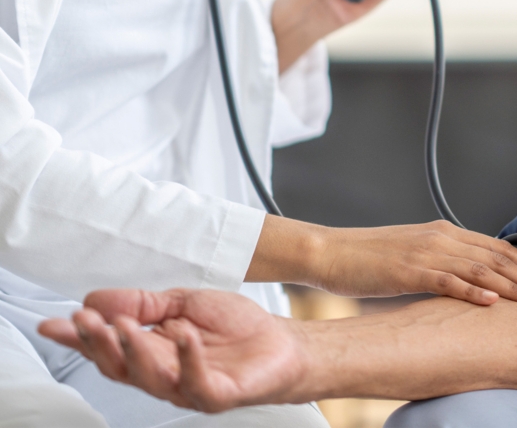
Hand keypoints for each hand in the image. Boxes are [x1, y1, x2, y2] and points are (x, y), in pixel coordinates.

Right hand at [39, 289, 308, 412]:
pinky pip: (196, 381)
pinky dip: (187, 357)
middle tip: (86, 320)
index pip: (108, 347)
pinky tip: (181, 335)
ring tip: (125, 324)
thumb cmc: (236, 327)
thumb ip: (144, 303)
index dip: (80, 338)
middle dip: (99, 342)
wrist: (283, 342)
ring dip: (134, 349)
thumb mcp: (184, 303)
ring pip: (150, 376)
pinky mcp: (216, 395)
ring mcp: (188, 387)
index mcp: (152, 352)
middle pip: (120, 365)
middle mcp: (163, 375)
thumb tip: (97, 298)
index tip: (55, 323)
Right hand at [312, 221, 516, 304]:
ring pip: (481, 269)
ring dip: (513, 286)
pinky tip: (493, 302)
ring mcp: (427, 253)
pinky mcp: (410, 270)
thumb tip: (470, 279)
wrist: (331, 251)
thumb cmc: (370, 257)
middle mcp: (441, 237)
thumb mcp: (414, 254)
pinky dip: (473, 291)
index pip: (496, 247)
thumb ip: (443, 261)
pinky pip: (448, 281)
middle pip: (496, 257)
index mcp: (444, 232)